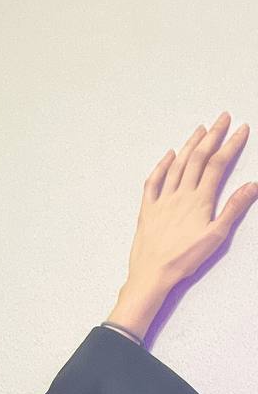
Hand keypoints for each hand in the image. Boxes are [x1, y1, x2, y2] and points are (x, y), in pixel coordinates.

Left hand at [125, 111, 257, 289]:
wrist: (152, 274)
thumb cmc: (184, 259)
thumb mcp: (215, 236)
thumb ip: (233, 209)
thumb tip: (252, 186)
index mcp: (199, 200)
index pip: (217, 164)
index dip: (230, 144)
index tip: (241, 129)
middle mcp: (179, 195)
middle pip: (197, 158)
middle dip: (212, 136)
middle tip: (222, 118)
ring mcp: (161, 200)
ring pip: (176, 165)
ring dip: (189, 145)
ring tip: (200, 130)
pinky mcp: (147, 209)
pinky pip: (153, 181)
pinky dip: (161, 165)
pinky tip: (168, 155)